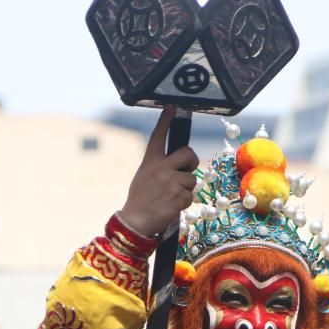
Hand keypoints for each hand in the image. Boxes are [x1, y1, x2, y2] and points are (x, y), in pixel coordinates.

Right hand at [119, 106, 199, 236]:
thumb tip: (182, 166)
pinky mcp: (178, 195)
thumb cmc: (141, 200)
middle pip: (188, 153)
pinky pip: (190, 196)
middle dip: (192, 162)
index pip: (158, 137)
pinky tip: (171, 207)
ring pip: (192, 179)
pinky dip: (184, 203)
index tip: (172, 106)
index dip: (165, 120)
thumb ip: (160, 168)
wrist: (136, 221)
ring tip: (170, 198)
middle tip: (187, 171)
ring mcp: (170, 181)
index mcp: (150, 161)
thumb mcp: (144, 177)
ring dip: (186, 190)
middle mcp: (160, 167)